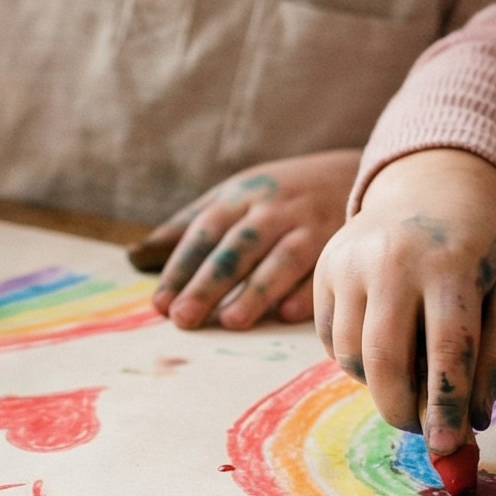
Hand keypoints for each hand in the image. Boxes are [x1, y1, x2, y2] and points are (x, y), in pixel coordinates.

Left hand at [128, 151, 357, 329]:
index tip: (160, 304)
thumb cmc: (280, 194)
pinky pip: (323, 270)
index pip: (203, 233)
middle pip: (236, 248)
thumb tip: (134, 256)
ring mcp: (310, 226)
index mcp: (240, 197)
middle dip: (208, 283)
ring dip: (256, 291)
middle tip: (183, 318)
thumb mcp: (233, 196)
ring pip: (280, 260)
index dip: (181, 268)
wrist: (360, 173)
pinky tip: (288, 314)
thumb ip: (187, 224)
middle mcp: (273, 210)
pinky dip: (308, 292)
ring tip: (231, 322)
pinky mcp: (342, 244)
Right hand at [309, 148, 495, 459]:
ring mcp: (350, 260)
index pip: (446, 350)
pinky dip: (355, 359)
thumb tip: (472, 422)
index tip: (447, 446)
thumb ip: (492, 357)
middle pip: (385, 359)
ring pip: (351, 354)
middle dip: (401, 410)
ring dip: (377, 385)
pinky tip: (383, 344)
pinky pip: (330, 338)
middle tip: (421, 429)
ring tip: (407, 377)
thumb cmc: (477, 248)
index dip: (445, 406)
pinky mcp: (324, 266)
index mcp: (450, 264)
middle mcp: (393, 259)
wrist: (432, 185)